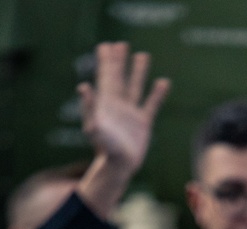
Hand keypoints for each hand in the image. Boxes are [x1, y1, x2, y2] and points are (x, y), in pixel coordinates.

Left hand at [76, 43, 170, 220]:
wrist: (119, 167)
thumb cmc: (105, 149)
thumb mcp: (94, 127)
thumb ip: (89, 107)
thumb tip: (83, 86)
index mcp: (106, 103)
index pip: (105, 77)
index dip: (106, 61)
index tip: (106, 45)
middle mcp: (118, 105)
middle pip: (119, 78)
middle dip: (119, 61)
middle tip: (120, 44)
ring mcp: (131, 113)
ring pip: (135, 87)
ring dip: (138, 72)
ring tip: (142, 55)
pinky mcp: (143, 124)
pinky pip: (151, 104)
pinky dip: (157, 94)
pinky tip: (163, 82)